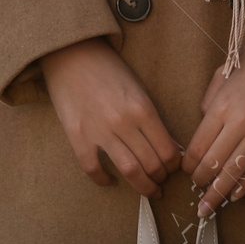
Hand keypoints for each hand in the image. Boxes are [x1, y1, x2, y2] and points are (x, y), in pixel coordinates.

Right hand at [40, 38, 181, 197]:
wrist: (71, 54)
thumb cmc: (108, 69)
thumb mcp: (138, 88)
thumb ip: (151, 117)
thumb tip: (167, 145)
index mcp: (143, 109)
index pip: (167, 150)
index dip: (174, 166)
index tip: (173, 169)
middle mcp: (124, 123)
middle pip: (151, 164)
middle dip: (160, 178)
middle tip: (161, 182)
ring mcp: (99, 131)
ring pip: (129, 171)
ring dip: (142, 186)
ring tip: (147, 190)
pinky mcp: (77, 136)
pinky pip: (93, 168)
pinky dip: (103, 179)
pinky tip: (110, 180)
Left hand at [184, 5, 244, 216]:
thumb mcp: (224, 73)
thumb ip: (210, 101)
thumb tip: (203, 124)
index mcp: (222, 105)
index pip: (198, 146)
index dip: (189, 165)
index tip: (186, 173)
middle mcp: (240, 121)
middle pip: (214, 164)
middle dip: (201, 184)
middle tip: (196, 196)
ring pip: (235, 171)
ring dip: (219, 192)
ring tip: (209, 208)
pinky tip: (236, 195)